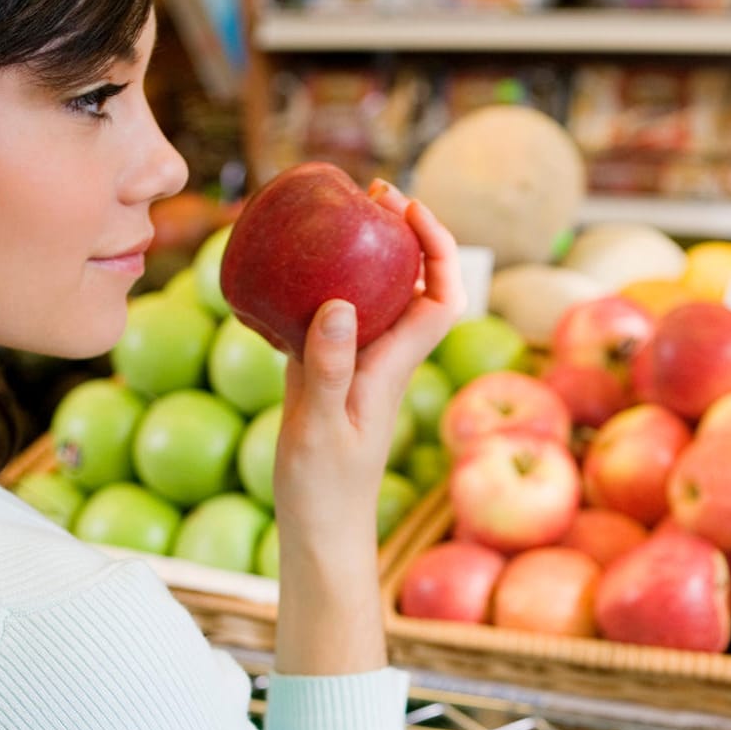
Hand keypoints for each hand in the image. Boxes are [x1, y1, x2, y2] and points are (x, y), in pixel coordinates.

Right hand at [271, 184, 465, 674]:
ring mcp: (356, 367)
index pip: (440, 296)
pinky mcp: (326, 377)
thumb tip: (341, 303)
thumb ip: (329, 367)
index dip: (437, 247)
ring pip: (374, 298)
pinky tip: (289, 273)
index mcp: (393, 366)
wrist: (320, 534)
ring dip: (365, 255)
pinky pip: (331, 318)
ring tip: (337, 217)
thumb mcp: (320, 426)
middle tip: (371, 195)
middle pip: (414, 285)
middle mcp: (383, 360)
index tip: (408, 209)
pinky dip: (320, 288)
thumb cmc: (325, 490)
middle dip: (403, 235)